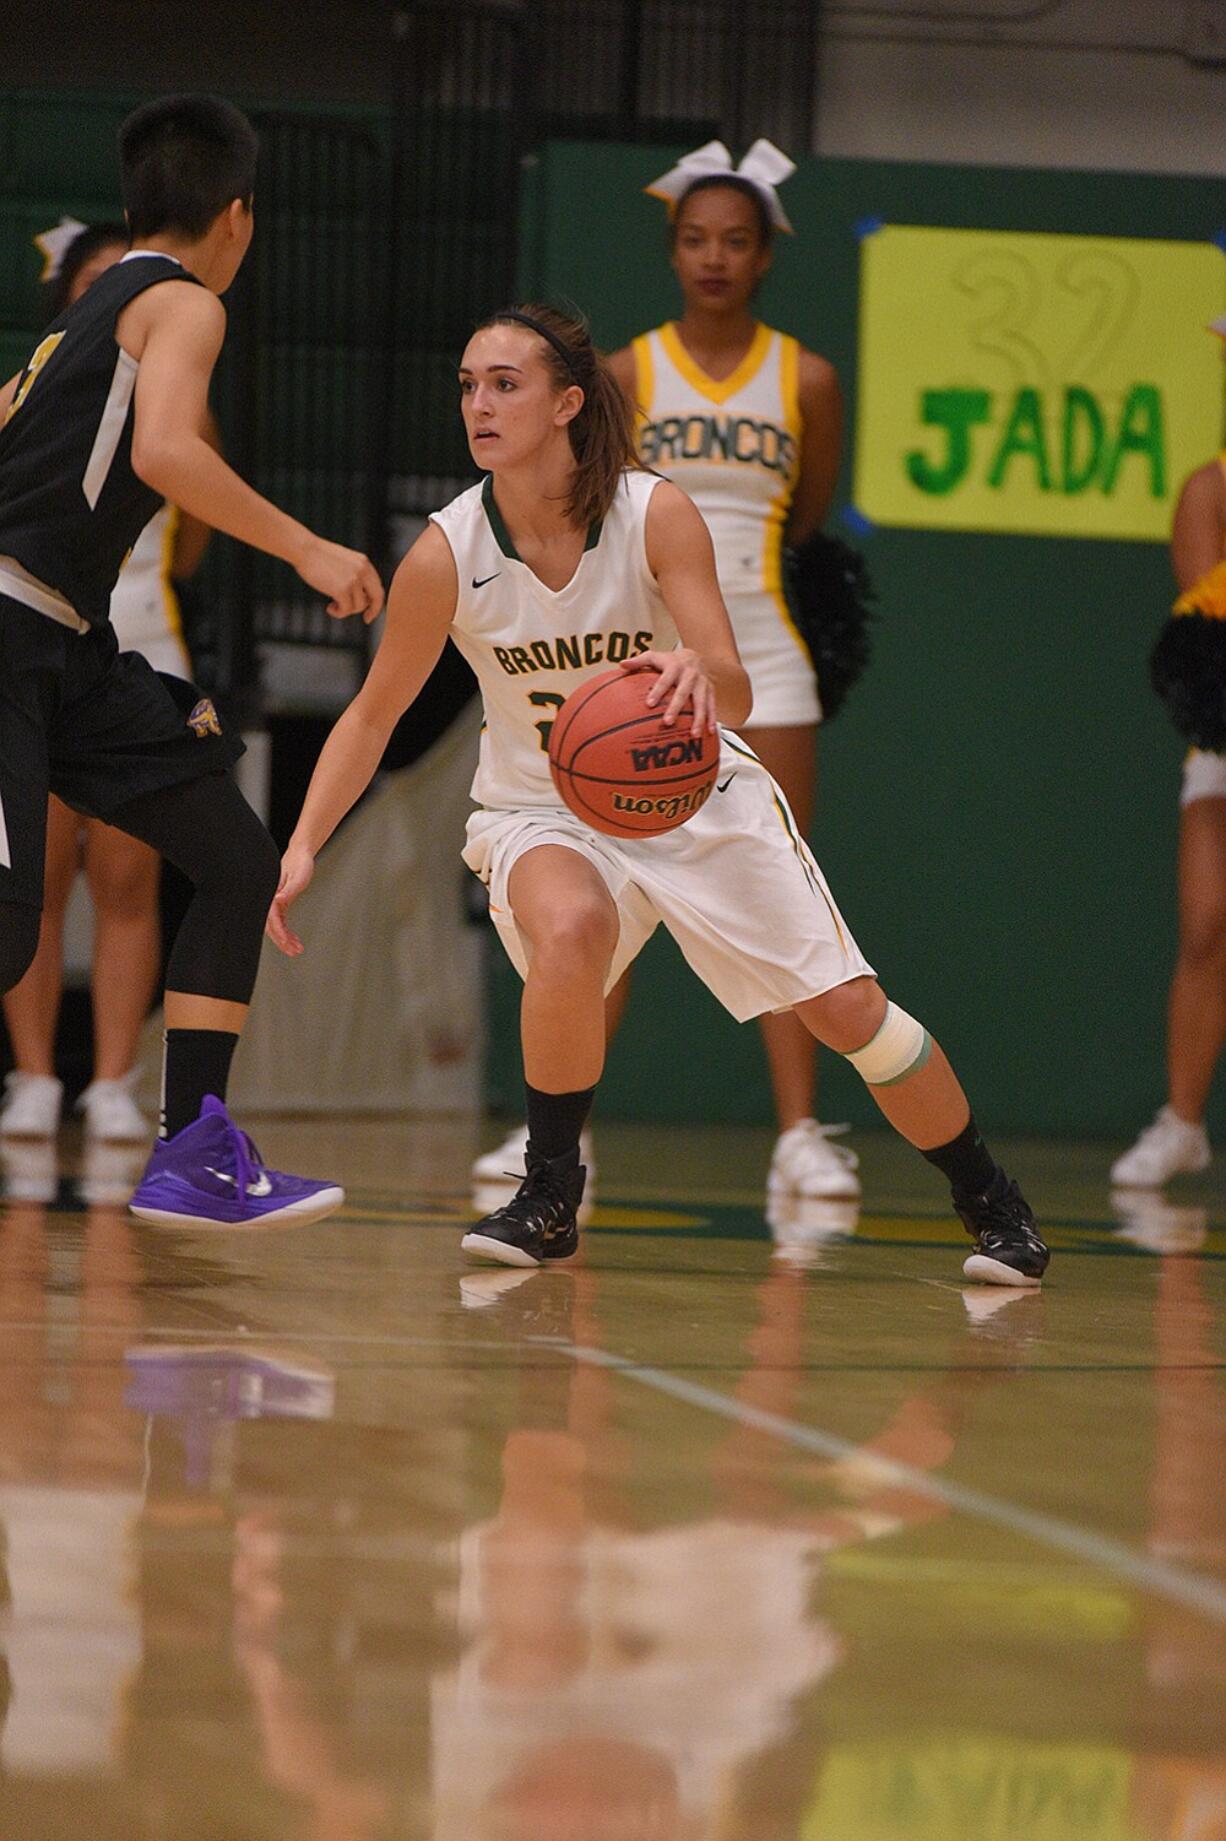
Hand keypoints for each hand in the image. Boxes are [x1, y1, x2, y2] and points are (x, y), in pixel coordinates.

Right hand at [266, 841, 314, 955]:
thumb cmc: (299, 863)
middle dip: (282, 942)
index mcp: (272, 895)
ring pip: (276, 926)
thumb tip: (278, 901)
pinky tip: (294, 939)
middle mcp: (270, 900)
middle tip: (295, 952)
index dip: (280, 934)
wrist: (300, 854)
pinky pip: (280, 921)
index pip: (272, 920)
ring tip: (297, 949)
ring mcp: (274, 903)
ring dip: (285, 939)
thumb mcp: (297, 877)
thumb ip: (288, 890)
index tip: (288, 945)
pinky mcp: (280, 903)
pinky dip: (286, 931)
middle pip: (272, 927)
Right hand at [295, 535, 383, 622]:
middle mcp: (362, 571)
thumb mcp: (343, 561)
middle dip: (373, 611)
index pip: (377, 586)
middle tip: (366, 619)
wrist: (304, 549)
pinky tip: (329, 608)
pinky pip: (346, 610)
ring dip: (347, 610)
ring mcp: (353, 580)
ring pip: (359, 606)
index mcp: (364, 563)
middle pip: (377, 597)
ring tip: (333, 605)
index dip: (375, 600)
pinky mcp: (342, 589)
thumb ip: (354, 574)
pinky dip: (338, 613)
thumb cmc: (317, 555)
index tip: (370, 609)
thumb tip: (359, 595)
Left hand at [620, 648, 717, 732]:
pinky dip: (712, 719)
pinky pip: (712, 706)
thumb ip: (638, 662)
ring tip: (693, 734)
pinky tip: (709, 732)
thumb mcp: (654, 657)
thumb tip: (621, 664)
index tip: (649, 704)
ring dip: (698, 718)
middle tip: (668, 722)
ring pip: (701, 702)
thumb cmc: (669, 661)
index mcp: (674, 666)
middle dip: (676, 707)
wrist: (695, 656)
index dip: (657, 691)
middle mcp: (690, 675)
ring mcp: (702, 683)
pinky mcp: (711, 691)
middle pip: (682, 692)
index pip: (664, 680)